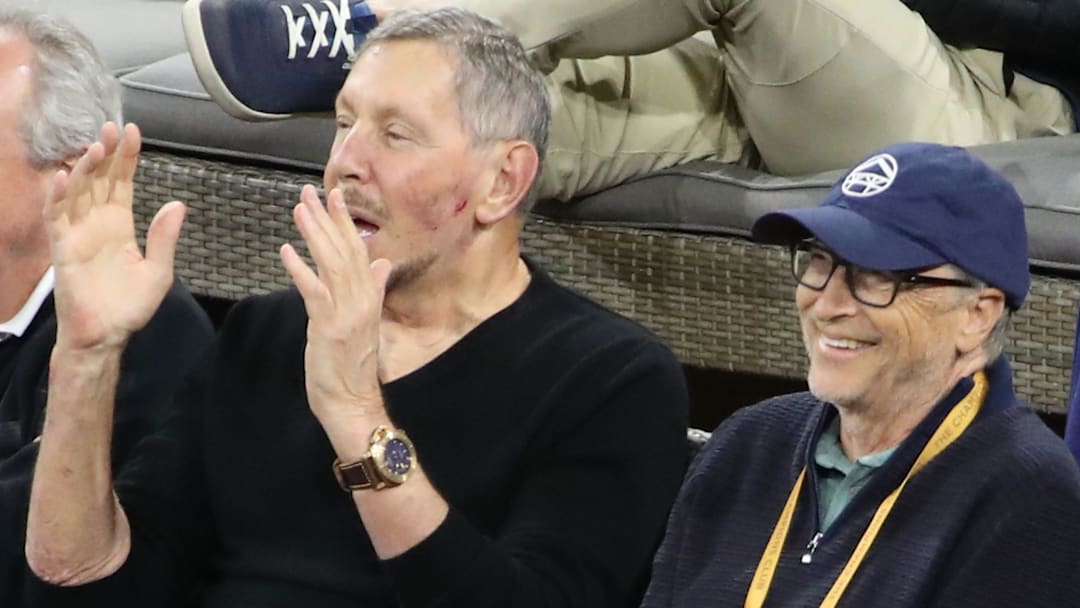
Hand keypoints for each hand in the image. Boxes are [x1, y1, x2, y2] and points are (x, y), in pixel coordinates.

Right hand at [44, 122, 184, 351]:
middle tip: (113, 127)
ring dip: (84, 168)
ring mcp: (77, 233)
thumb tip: (177, 204)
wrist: (106, 336)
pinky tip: (64, 177)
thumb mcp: (158, 271)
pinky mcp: (62, 249)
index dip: (126, 158)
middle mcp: (97, 223)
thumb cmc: (129, 306)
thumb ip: (164, 238)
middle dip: (105, 153)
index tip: (133, 133)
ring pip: (78, 192)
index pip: (121, 183)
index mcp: (120, 225)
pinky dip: (58, 197)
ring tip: (95, 146)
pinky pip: (56, 217)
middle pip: (99, 179)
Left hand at [280, 185, 391, 425]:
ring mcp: (347, 313)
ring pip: (331, 264)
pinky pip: (314, 291)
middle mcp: (362, 300)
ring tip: (299, 209)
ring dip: (315, 234)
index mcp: (370, 297)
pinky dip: (300, 269)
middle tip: (311, 191)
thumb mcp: (367, 322)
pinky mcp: (329, 327)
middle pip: (345, 251)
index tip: (335, 196)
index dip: (346, 222)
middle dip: (328, 219)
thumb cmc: (354, 366)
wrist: (353, 402)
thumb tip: (383, 264)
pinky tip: (286, 250)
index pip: (359, 251)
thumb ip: (374, 289)